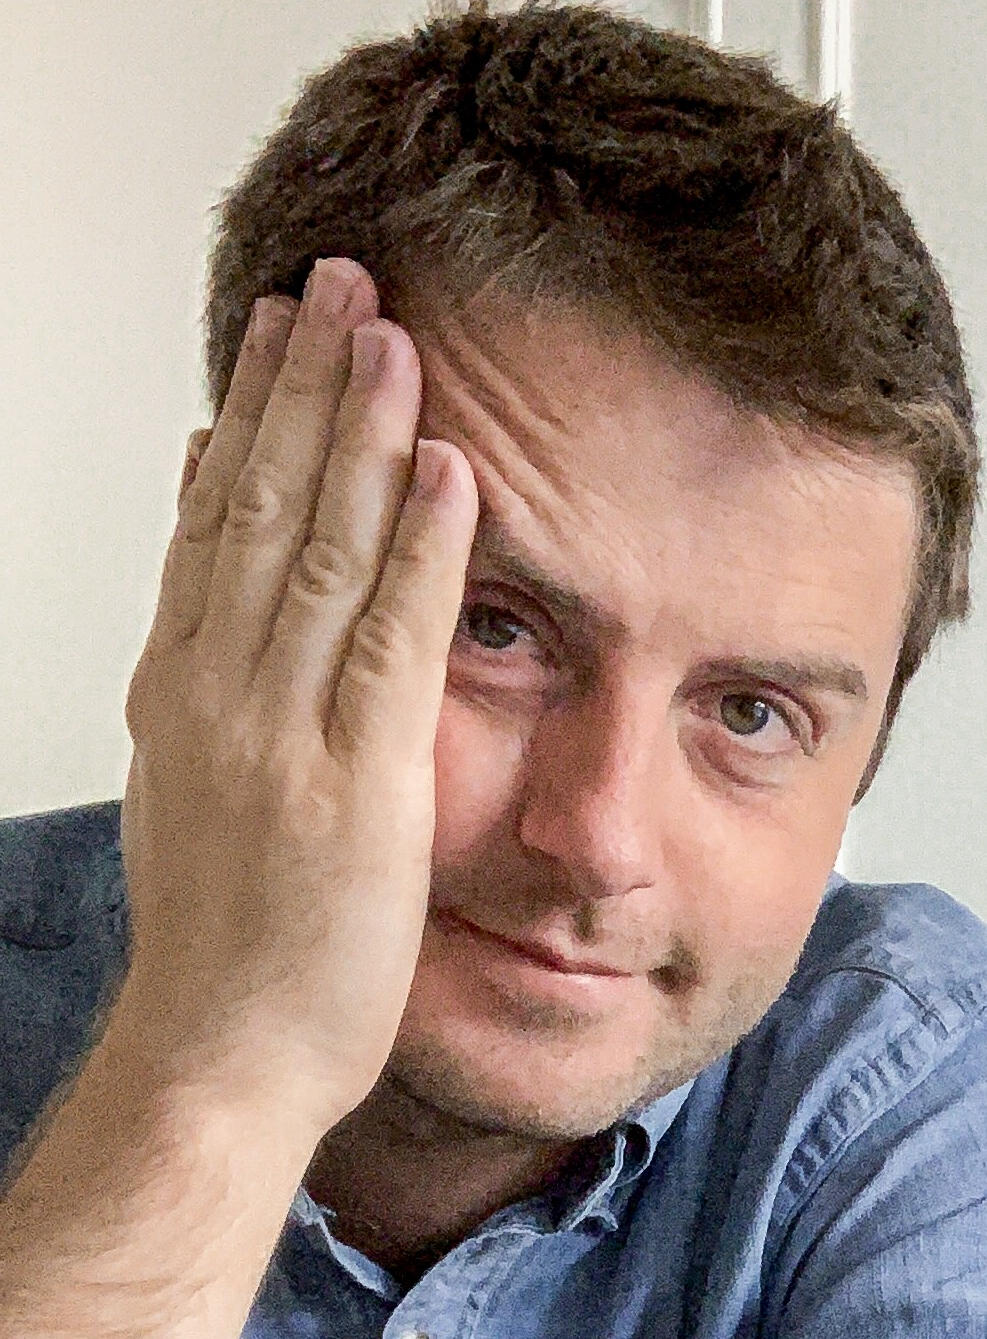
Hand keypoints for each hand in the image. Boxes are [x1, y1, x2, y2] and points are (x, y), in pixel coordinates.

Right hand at [116, 258, 476, 1136]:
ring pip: (322, 547)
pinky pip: (396, 641)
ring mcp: (285, 735)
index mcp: (185, 698)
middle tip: (339, 280)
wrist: (219, 1058)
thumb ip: (210, 706)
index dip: (251, 420)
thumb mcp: (196, 806)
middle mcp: (223, 695)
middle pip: (264, 505)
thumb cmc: (224, 960)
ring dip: (361, 429)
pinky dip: (425, 549)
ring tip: (393, 329)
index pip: (216, 526)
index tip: (275, 334)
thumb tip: (218, 615)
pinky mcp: (359, 787)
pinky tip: (449, 469)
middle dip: (303, 385)